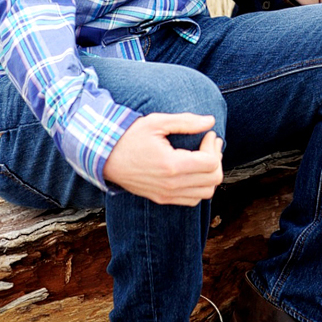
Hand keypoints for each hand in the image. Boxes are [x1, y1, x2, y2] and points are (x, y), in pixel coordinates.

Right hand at [102, 114, 223, 204]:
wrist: (104, 157)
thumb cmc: (129, 136)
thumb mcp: (157, 122)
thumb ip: (186, 122)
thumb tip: (211, 121)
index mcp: (172, 166)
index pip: (211, 164)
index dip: (213, 146)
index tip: (207, 133)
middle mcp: (171, 185)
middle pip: (213, 180)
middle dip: (216, 158)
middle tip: (209, 142)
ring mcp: (166, 195)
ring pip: (206, 193)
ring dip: (210, 174)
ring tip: (203, 155)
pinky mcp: (162, 199)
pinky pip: (192, 200)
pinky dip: (200, 186)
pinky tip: (193, 169)